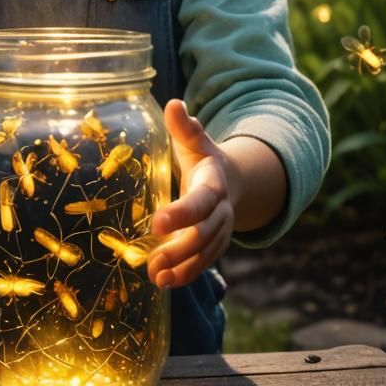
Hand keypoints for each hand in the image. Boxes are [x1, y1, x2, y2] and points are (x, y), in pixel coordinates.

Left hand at [147, 99, 235, 288]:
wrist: (232, 180)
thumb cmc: (204, 158)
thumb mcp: (195, 141)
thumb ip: (184, 127)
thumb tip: (174, 103)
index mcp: (214, 183)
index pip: (200, 202)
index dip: (181, 214)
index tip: (157, 223)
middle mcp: (221, 211)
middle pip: (204, 234)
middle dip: (180, 248)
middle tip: (153, 259)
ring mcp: (221, 231)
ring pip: (205, 254)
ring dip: (181, 267)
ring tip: (156, 277)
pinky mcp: (215, 246)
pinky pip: (204, 263)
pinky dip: (186, 274)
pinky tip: (164, 282)